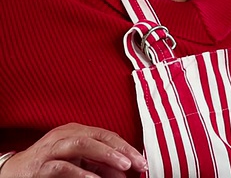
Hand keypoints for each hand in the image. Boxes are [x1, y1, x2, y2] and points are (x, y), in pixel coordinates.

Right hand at [0, 123, 147, 177]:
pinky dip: (80, 173)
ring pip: (82, 144)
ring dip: (105, 155)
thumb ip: (101, 167)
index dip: (126, 147)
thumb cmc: (49, 165)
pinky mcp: (41, 165)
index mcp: (77, 131)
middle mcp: (66, 135)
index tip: (141, 161)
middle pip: (99, 136)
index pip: (108, 135)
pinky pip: (62, 166)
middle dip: (121, 150)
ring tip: (123, 166)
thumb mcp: (80, 164)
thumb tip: (123, 173)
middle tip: (136, 163)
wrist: (14, 172)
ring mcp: (52, 148)